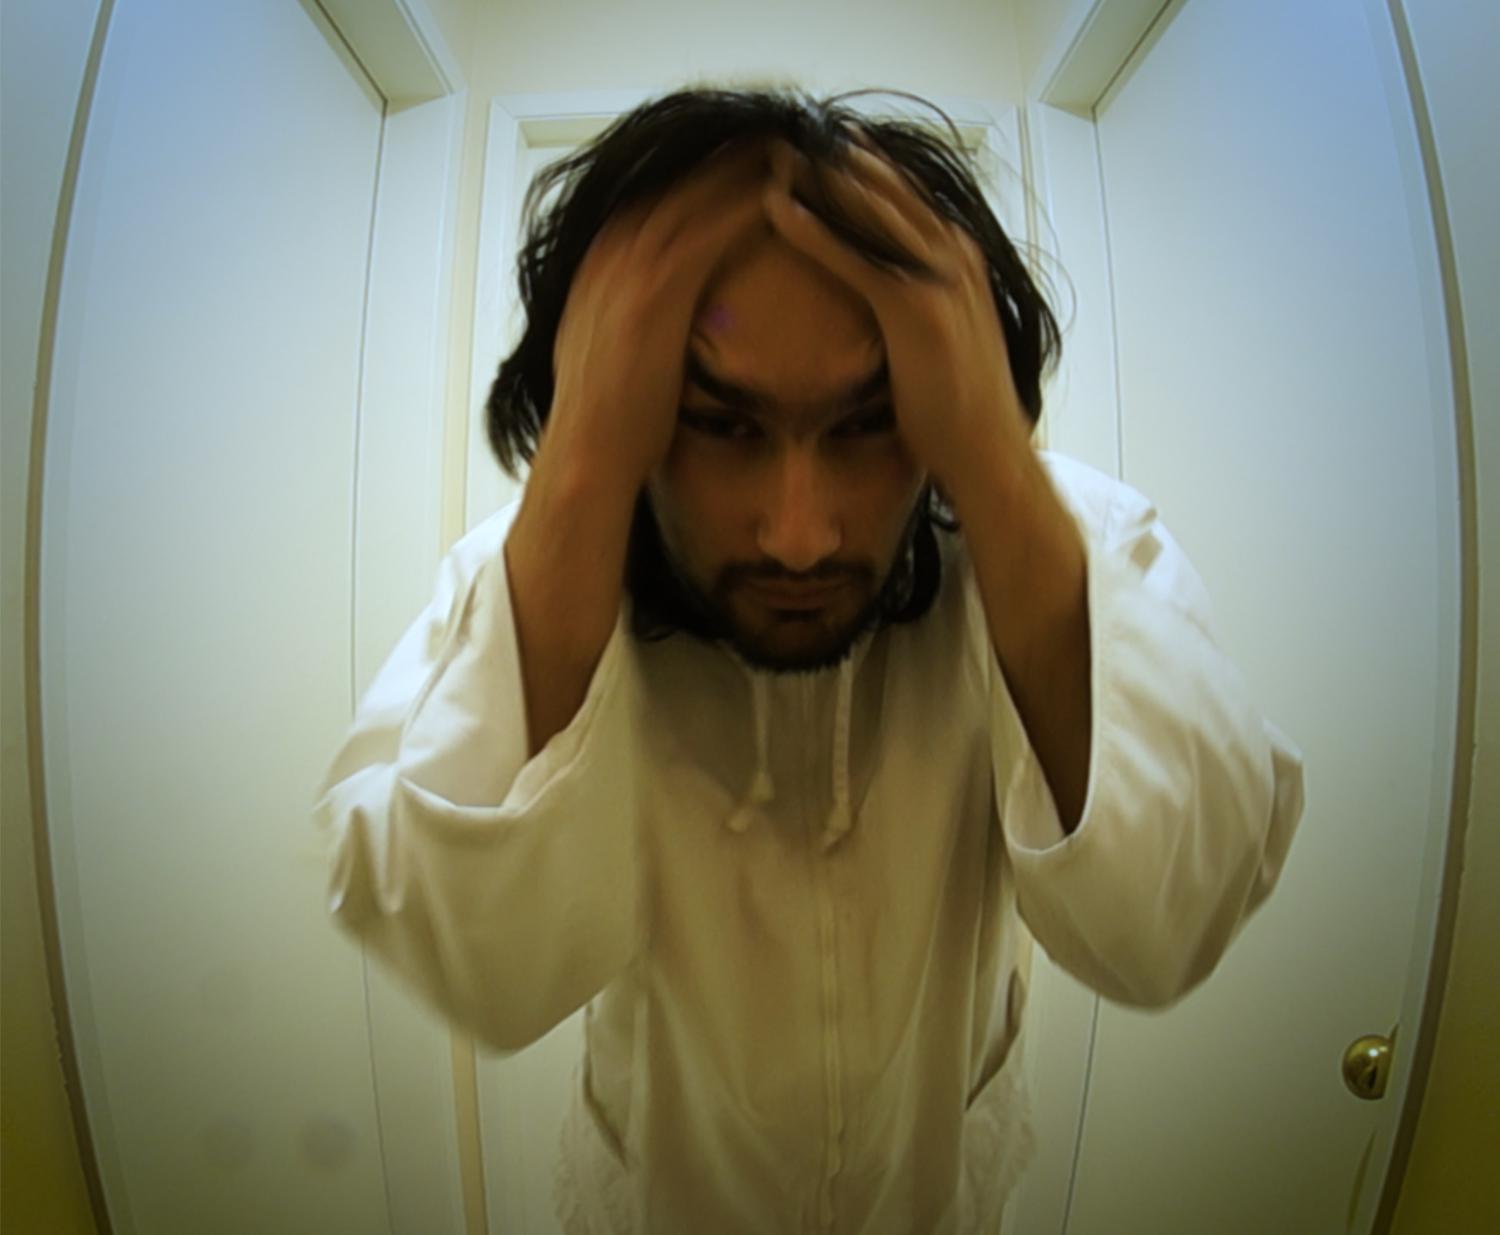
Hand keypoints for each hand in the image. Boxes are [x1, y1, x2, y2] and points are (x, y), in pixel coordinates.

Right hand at [546, 140, 774, 487]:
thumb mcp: (609, 352)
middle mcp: (610, 253)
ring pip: (694, 194)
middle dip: (722, 155)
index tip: (734, 155)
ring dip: (743, 165)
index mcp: (599, 263)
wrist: (589, 457)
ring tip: (790, 144)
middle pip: (673, 180)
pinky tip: (789, 191)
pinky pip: (711, 231)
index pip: (651, 196)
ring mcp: (629, 268)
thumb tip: (648, 321)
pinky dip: (748, 205)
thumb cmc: (610, 422)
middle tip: (771, 130)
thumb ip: (626, 319)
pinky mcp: (656, 291)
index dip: (694, 173)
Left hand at [759, 129, 1032, 494]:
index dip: (865, 170)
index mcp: (959, 259)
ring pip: (872, 209)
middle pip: (889, 190)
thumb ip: (919, 307)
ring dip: (823, 176)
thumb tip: (886, 305)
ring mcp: (937, 278)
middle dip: (840, 159)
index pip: (908, 199)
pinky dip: (814, 229)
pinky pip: (855, 256)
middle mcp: (953, 256)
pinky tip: (778, 209)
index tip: (825, 145)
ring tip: (776, 151)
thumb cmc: (961, 408)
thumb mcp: (942, 341)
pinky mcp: (915, 308)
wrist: (988, 451)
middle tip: (792, 134)